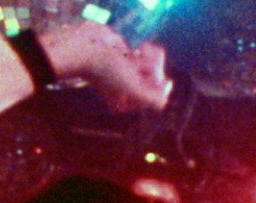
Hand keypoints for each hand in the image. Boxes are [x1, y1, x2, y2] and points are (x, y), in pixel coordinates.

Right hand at [39, 22, 172, 111]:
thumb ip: (152, 99)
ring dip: (149, 59)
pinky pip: (151, 55)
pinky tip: (139, 48)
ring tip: (136, 55)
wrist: (90, 46)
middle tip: (138, 65)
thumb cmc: (108, 70)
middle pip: (157, 81)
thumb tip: (165, 101)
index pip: (155, 99)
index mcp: (127, 103)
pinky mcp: (131, 57)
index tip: (164, 80)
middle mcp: (129, 90)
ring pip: (156, 66)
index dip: (162, 88)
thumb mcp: (133, 89)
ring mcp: (130, 73)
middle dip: (153, 70)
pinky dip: (148, 50)